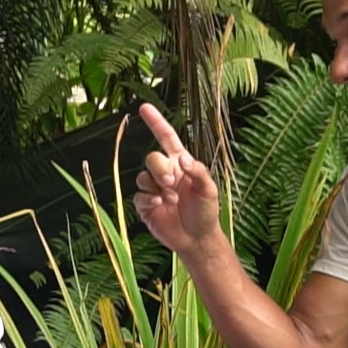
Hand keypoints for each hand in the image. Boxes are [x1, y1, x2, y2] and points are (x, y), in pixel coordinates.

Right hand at [133, 103, 222, 256]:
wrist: (197, 239)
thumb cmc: (207, 213)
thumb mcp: (209, 190)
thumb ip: (198, 171)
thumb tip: (182, 160)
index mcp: (181, 165)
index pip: (166, 138)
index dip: (156, 122)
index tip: (144, 108)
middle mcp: (165, 174)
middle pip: (151, 158)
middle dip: (159, 168)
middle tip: (171, 182)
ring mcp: (154, 190)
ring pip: (142, 177)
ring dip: (156, 187)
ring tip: (171, 200)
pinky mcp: (146, 206)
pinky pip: (138, 196)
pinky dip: (148, 199)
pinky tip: (160, 205)